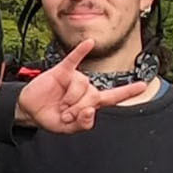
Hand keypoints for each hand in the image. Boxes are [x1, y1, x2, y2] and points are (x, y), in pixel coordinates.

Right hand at [13, 39, 148, 132]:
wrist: (29, 111)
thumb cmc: (50, 117)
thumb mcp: (68, 129)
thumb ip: (83, 124)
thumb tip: (91, 111)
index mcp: (91, 102)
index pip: (113, 97)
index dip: (128, 92)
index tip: (143, 85)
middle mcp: (86, 88)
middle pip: (93, 95)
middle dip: (78, 109)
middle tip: (66, 115)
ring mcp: (74, 79)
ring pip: (82, 85)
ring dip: (70, 99)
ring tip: (60, 106)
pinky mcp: (62, 71)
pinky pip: (73, 59)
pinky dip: (81, 51)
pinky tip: (88, 43)